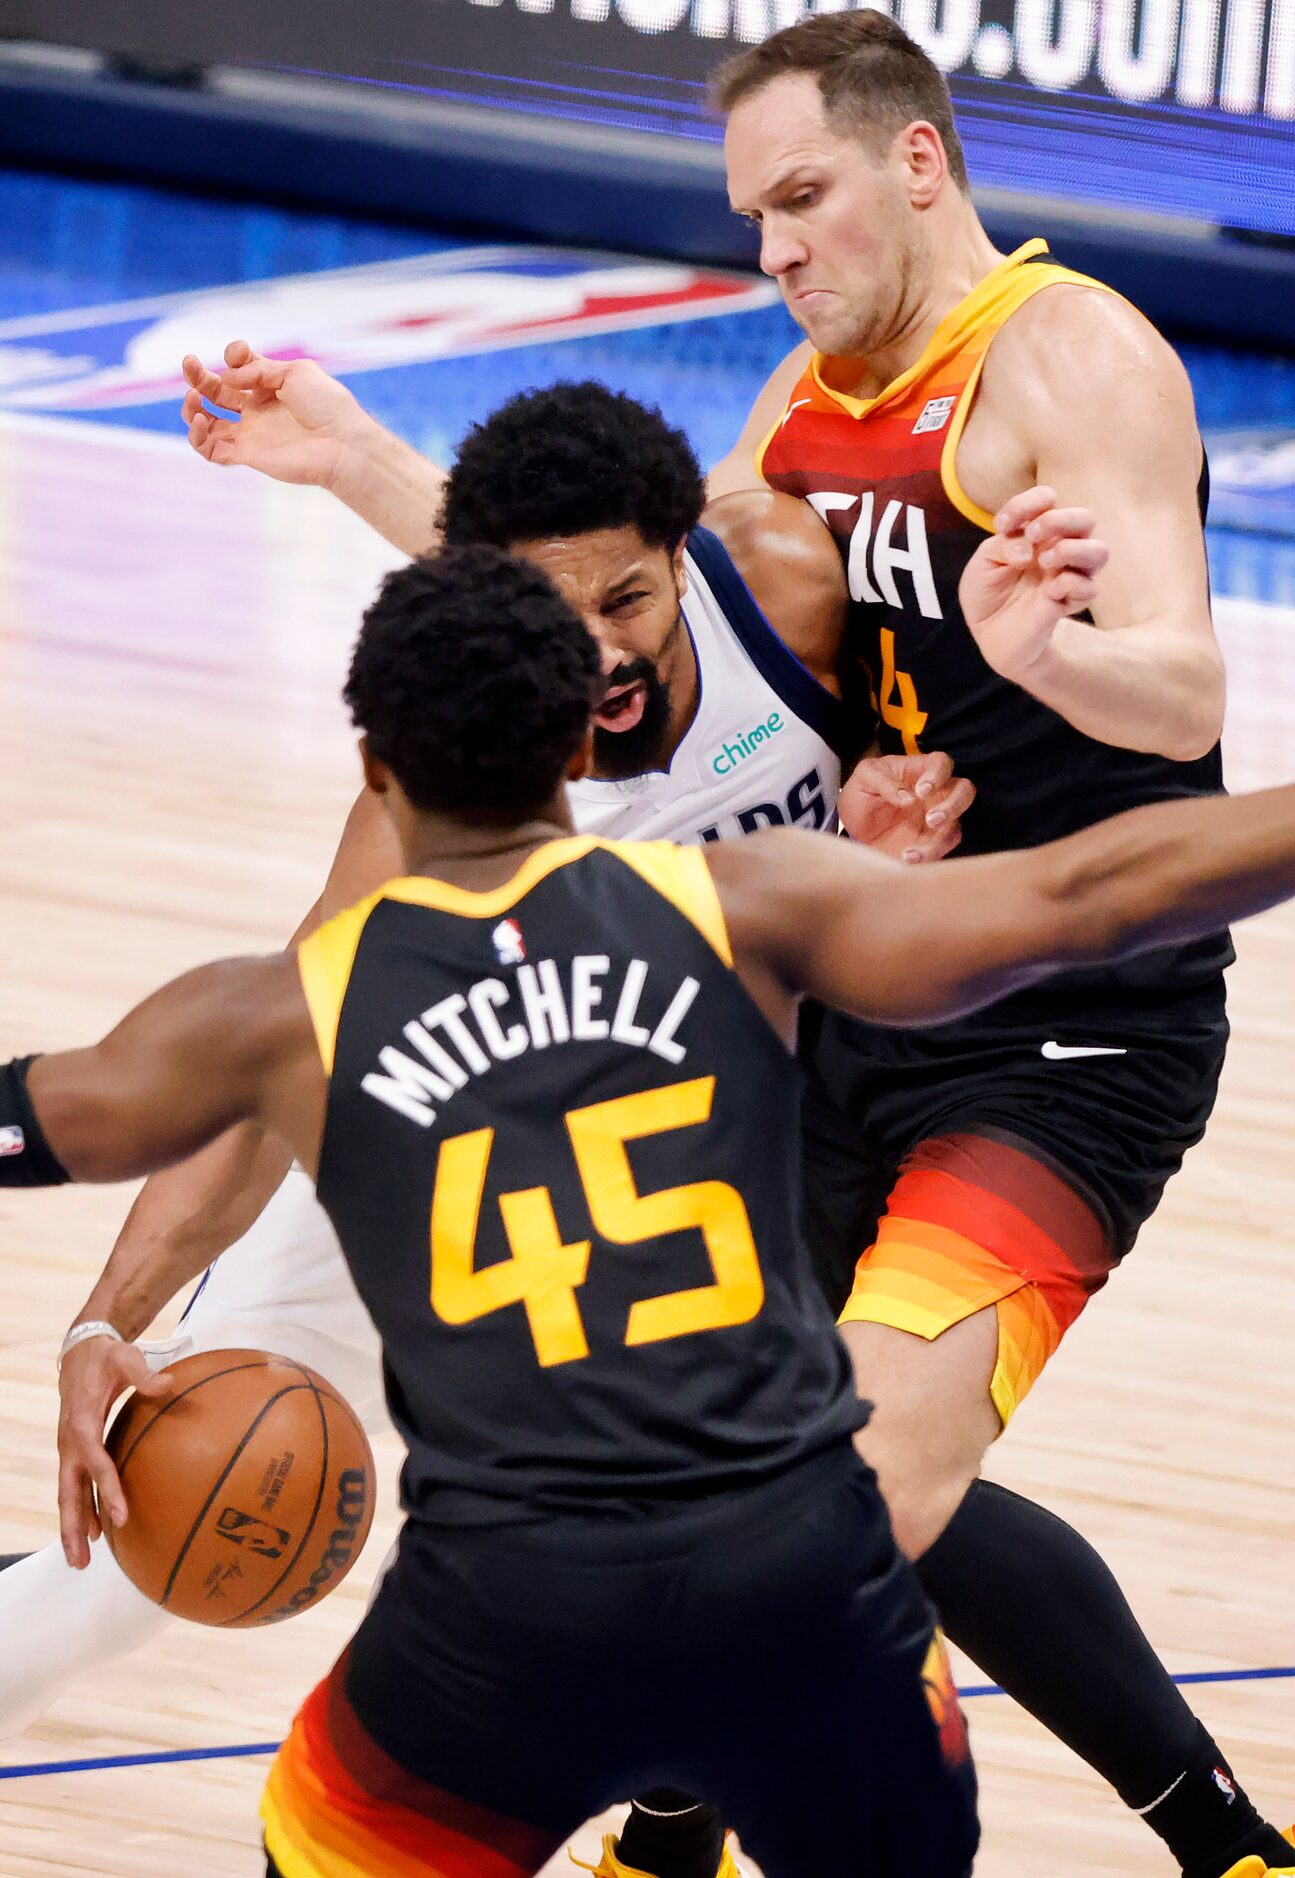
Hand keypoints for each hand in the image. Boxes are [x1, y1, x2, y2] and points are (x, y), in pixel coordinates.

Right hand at [57, 1335, 175, 1568]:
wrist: (81, 1350)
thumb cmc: (107, 1356)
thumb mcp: (126, 1357)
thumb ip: (144, 1373)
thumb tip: (169, 1385)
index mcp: (82, 1422)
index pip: (94, 1462)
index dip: (105, 1489)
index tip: (120, 1517)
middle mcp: (70, 1442)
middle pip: (68, 1492)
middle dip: (73, 1527)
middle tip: (82, 1561)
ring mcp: (69, 1449)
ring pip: (68, 1495)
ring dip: (73, 1528)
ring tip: (80, 1562)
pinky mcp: (75, 1451)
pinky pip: (76, 1486)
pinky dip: (80, 1511)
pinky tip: (93, 1532)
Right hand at [180, 340, 373, 486]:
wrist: (341, 442)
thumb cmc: (326, 404)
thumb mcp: (295, 371)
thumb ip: (259, 369)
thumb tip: (226, 377)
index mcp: (271, 386)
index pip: (239, 367)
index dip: (233, 356)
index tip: (238, 353)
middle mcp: (258, 409)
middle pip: (216, 392)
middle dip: (198, 376)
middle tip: (188, 363)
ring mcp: (251, 433)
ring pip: (208, 422)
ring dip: (191, 408)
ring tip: (192, 398)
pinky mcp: (247, 455)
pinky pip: (211, 450)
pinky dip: (197, 437)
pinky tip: (202, 420)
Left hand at [838, 751, 974, 861]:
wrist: (853, 828)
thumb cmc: (862, 794)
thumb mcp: (864, 779)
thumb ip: (884, 782)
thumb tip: (909, 798)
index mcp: (920, 771)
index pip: (941, 763)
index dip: (938, 775)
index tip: (921, 792)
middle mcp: (936, 794)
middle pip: (965, 791)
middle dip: (954, 805)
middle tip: (930, 820)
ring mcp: (937, 821)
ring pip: (955, 828)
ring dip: (938, 842)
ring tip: (910, 853)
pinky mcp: (931, 844)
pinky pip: (941, 851)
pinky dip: (928, 858)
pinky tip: (907, 859)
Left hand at [960, 487, 1108, 680]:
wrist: (990, 634)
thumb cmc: (987, 593)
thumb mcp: (982, 563)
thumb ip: (1002, 545)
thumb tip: (1029, 548)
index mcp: (1036, 531)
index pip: (1047, 499)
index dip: (1028, 504)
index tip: (1002, 525)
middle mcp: (1059, 548)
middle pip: (1084, 518)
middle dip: (1058, 520)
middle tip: (1033, 535)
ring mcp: (1068, 575)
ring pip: (1099, 551)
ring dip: (1072, 549)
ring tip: (1044, 561)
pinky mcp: (1071, 603)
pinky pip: (1088, 587)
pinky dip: (1068, 584)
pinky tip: (1048, 592)